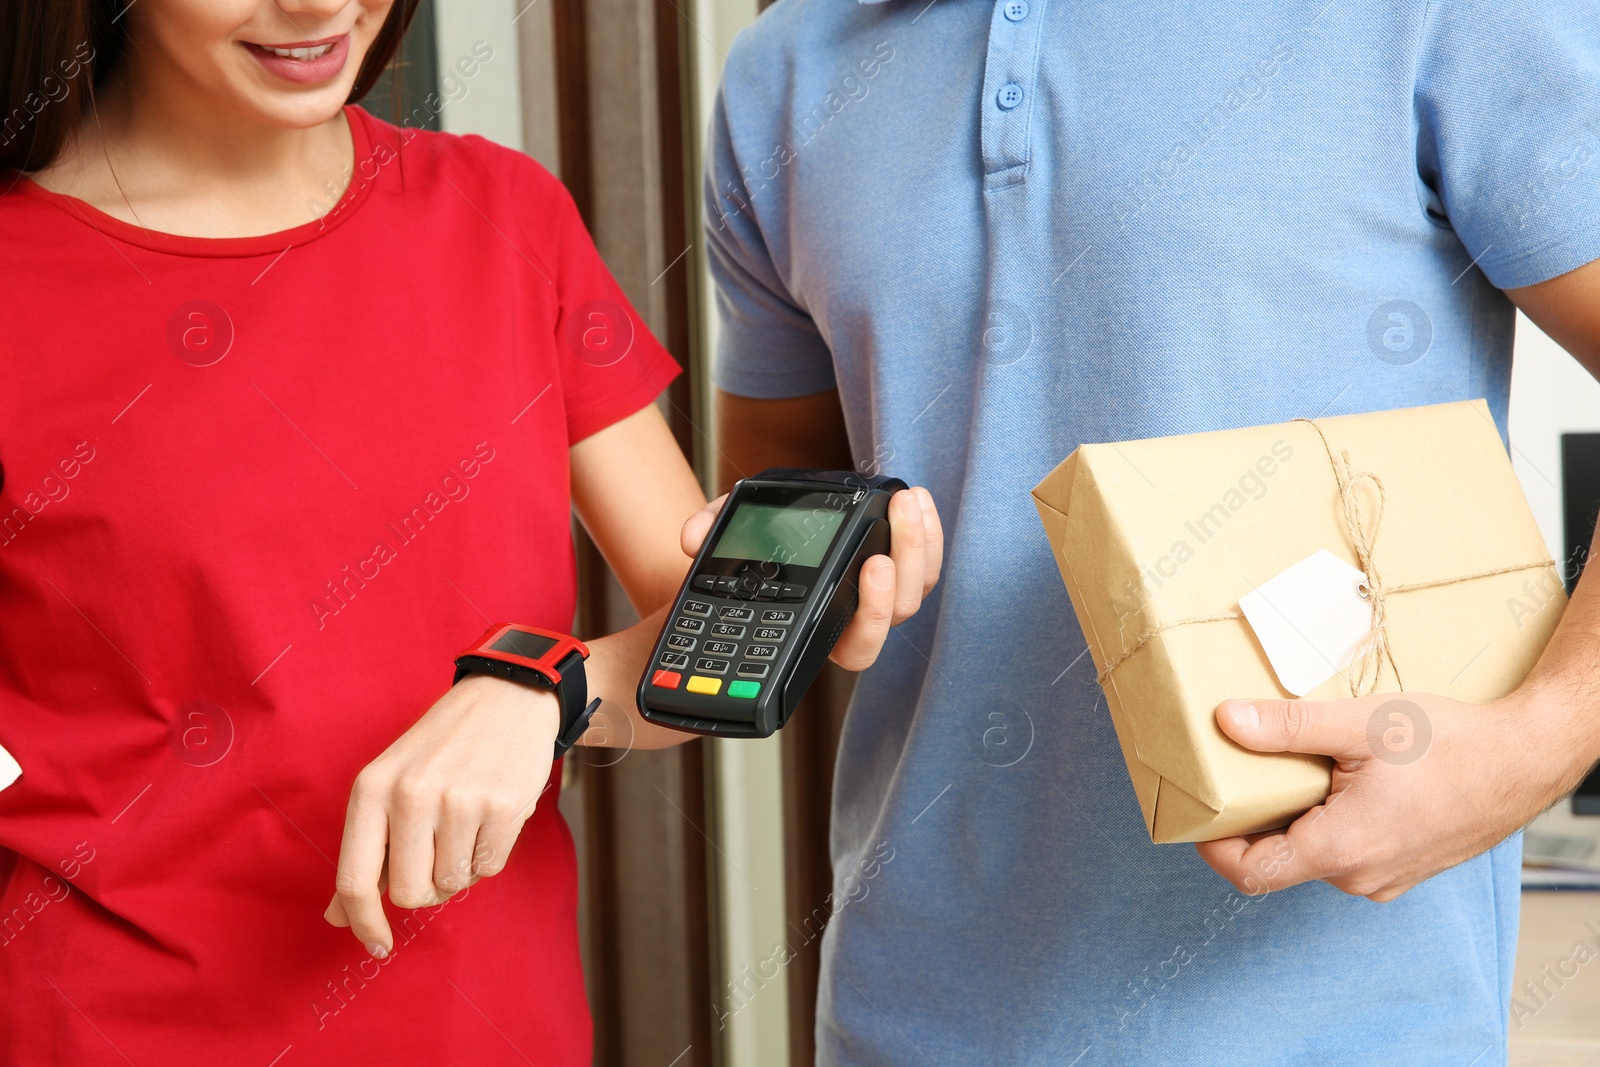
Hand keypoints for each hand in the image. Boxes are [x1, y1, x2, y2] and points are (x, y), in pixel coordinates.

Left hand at [324, 673, 559, 955]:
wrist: (506, 699)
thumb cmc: (441, 749)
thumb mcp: (389, 785)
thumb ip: (366, 850)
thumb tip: (337, 916)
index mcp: (372, 788)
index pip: (355, 879)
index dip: (363, 922)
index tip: (377, 945)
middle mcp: (411, 793)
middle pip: (408, 893)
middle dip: (424, 887)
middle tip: (436, 856)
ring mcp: (459, 800)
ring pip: (452, 884)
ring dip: (460, 868)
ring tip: (465, 826)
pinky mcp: (502, 806)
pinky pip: (489, 868)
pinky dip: (489, 854)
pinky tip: (489, 818)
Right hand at [679, 486, 941, 669]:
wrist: (774, 534)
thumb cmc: (754, 549)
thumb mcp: (729, 534)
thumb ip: (709, 532)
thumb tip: (690, 539)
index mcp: (823, 625)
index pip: (856, 643)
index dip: (873, 616)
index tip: (873, 567)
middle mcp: (859, 616)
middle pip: (899, 613)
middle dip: (903, 571)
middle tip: (891, 534)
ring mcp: (884, 595)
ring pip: (918, 589)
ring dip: (919, 546)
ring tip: (906, 503)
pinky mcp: (903, 569)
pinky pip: (926, 563)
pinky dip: (928, 533)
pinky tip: (917, 501)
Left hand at [1194, 688, 1591, 900]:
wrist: (1524, 759)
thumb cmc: (1449, 742)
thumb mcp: (1359, 724)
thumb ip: (1287, 728)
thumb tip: (1224, 720)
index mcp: (1340, 849)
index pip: (1249, 871)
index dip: (1211, 844)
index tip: (1198, 807)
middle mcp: (1358, 877)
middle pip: (1277, 860)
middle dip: (1251, 821)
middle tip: (1239, 771)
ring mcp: (1383, 878)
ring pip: (1312, 855)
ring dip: (1293, 818)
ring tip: (1292, 767)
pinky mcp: (1401, 868)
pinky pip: (1344, 853)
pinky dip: (1327, 822)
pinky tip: (1336, 779)